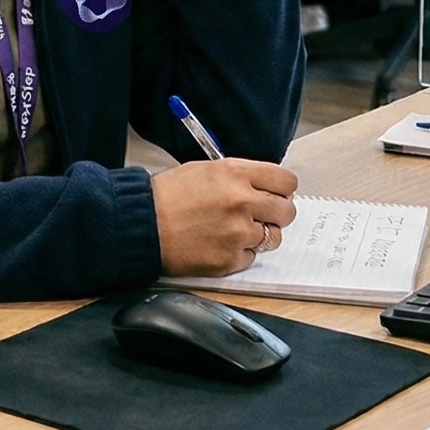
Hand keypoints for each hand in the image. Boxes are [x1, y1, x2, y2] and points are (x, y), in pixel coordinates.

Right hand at [150, 159, 300, 276]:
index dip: (282, 189)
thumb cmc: (168, 195)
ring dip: (259, 235)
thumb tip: (267, 187)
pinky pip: (251, 258)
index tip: (276, 194)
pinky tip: (219, 244)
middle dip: (276, 213)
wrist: (142, 224)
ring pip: (273, 237)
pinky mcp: (230, 260)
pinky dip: (239, 253)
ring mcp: (238, 233)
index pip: (287, 181)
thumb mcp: (205, 169)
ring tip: (234, 231)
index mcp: (236, 174)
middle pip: (287, 211)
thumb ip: (240, 176)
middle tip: (260, 214)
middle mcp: (242, 202)